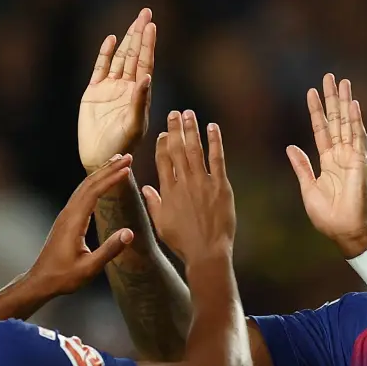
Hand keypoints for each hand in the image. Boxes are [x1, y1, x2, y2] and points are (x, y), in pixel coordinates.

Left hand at [26, 155, 136, 294]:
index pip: (94, 192)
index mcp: (73, 222)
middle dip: (108, 169)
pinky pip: (81, 195)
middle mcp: (68, 214)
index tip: (127, 168)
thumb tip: (129, 233)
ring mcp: (65, 215)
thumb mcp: (89, 268)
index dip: (111, 178)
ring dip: (101, 173)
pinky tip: (101, 183)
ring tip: (116, 163)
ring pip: (84, 187)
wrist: (40, 281)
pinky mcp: (66, 220)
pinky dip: (94, 184)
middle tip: (127, 157)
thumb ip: (109, 250)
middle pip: (88, 184)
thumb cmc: (64, 277)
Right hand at [79, 8, 155, 171]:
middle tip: (145, 13)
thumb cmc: (122, 146)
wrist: (101, 158)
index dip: (148, 45)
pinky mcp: (94, 93)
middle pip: (134, 55)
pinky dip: (105, 54)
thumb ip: (139, 102)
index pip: (145, 63)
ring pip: (119, 58)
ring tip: (134, 22)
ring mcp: (110, 89)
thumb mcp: (134, 125)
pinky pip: (100, 68)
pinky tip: (111, 40)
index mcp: (139, 94)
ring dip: (126, 40)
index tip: (152, 26)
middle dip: (140, 34)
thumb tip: (145, 78)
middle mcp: (126, 88)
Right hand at [141, 110, 235, 265]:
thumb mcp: (161, 224)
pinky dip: (215, 141)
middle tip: (174, 113)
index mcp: (168, 191)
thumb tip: (146, 188)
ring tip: (189, 114)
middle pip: (177, 149)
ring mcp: (202, 183)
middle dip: (175, 129)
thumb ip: (154, 203)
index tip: (164, 132)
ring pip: (195, 149)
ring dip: (191, 129)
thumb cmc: (182, 242)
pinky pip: (217, 158)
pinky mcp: (220, 186)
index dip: (163, 143)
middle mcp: (183, 182)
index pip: (163, 160)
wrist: (207, 252)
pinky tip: (212, 127)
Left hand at [286, 74, 366, 256]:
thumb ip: (301, 166)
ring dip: (344, 103)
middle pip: (335, 120)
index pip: (321, 130)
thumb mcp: (308, 187)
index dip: (316, 111)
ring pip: (347, 123)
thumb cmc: (327, 215)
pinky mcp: (359, 163)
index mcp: (327, 162)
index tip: (312, 92)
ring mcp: (352, 157)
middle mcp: (340, 155)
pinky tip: (353, 104)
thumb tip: (290, 147)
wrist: (344, 231)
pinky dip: (356, 120)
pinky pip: (357, 137)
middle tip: (330, 77)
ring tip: (342, 82)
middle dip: (332, 99)